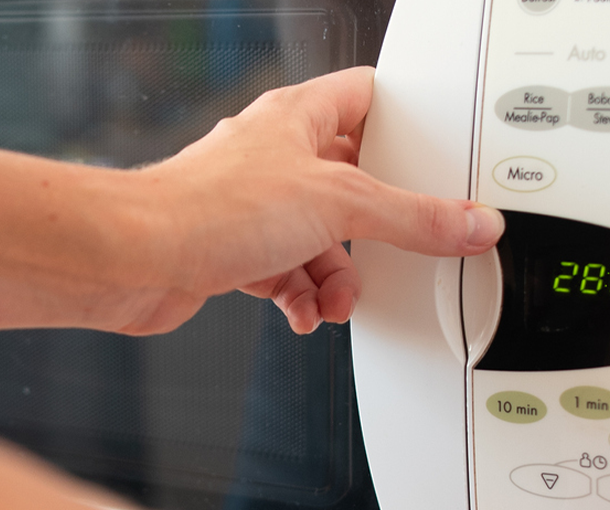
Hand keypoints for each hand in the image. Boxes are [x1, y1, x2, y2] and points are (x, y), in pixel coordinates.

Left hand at [109, 66, 503, 334]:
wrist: (137, 260)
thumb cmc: (210, 207)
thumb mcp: (339, 206)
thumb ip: (413, 218)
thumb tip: (471, 222)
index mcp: (299, 117)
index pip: (366, 96)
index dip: (405, 119)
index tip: (436, 149)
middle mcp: (275, 155)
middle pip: (351, 182)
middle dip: (375, 228)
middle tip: (395, 246)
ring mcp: (254, 205)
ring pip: (320, 239)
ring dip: (337, 276)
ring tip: (339, 298)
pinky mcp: (234, 251)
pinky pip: (288, 274)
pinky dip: (303, 297)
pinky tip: (306, 313)